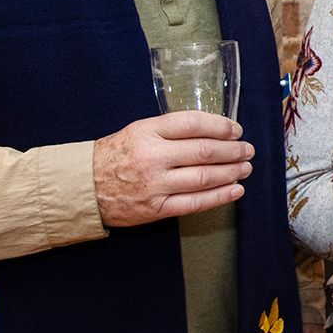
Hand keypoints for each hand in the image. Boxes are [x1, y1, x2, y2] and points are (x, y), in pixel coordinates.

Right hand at [94, 111, 252, 228]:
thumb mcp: (139, 131)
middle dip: (233, 151)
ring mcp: (155, 184)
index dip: (221, 126)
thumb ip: (172, 130)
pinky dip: (219, 197)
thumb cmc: (117, 155)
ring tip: (245, 168)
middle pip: (204, 151)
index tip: (236, 130)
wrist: (85, 186)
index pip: (194, 124)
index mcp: (148, 132)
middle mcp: (153, 157)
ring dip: (231, 173)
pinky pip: (195, 203)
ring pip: (204, 177)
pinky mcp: (156, 208)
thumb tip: (215, 132)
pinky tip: (235, 190)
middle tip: (247, 150)